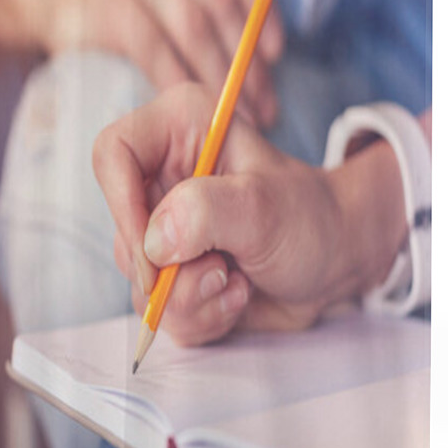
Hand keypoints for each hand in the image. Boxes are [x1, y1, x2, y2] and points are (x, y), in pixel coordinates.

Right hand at [40, 0, 282, 126]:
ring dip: (224, 78)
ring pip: (193, 27)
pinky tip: (196, 104)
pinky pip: (156, 50)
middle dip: (248, 58)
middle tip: (267, 102)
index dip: (261, 8)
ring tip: (242, 114)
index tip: (279, 52)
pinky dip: (181, 80)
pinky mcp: (106, 9)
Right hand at [93, 84, 408, 345]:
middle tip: (224, 270)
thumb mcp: (265, 208)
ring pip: (140, 283)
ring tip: (239, 282)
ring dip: (193, 298)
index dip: (121, 206)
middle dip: (173, 271)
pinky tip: (237, 295)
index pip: (112, 154)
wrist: (335, 263)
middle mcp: (162, 179)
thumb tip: (153, 244)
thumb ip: (206, 213)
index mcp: (178, 132)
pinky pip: (160, 310)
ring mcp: (165, 231)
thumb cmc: (310, 219)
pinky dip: (202, 315)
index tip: (154, 253)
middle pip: (123, 233)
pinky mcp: (173, 272)